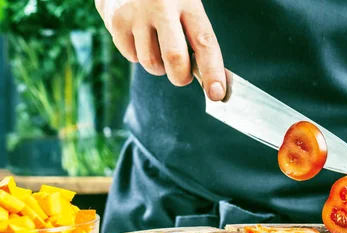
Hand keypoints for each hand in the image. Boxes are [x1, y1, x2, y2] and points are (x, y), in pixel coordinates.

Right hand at [95, 0, 225, 100]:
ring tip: (158, 45)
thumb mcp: (186, 4)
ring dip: (159, 66)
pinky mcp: (114, 19)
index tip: (217, 93)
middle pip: (174, 58)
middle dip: (181, 77)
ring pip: (151, 63)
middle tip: (182, 75)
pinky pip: (131, 56)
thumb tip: (213, 80)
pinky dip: (138, 54)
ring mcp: (135, 13)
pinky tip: (139, 35)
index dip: (213, 72)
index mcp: (186, 0)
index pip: (204, 42)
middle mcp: (160, 5)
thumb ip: (197, 36)